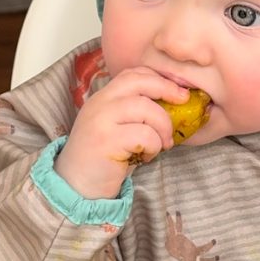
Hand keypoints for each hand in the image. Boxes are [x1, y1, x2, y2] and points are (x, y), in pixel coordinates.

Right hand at [54, 68, 188, 198]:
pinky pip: (144, 135)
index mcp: (102, 97)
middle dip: (167, 89)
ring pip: (146, 108)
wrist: (76, 186)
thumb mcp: (116, 128)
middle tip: (183, 103)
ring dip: (163, 126)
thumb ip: (135, 113)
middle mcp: (100, 103)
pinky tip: (147, 157)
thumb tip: (174, 105)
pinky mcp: (107, 141)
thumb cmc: (103, 160)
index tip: (176, 92)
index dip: (158, 78)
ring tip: (163, 143)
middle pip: (139, 81)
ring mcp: (101, 120)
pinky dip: (154, 146)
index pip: (132, 74)